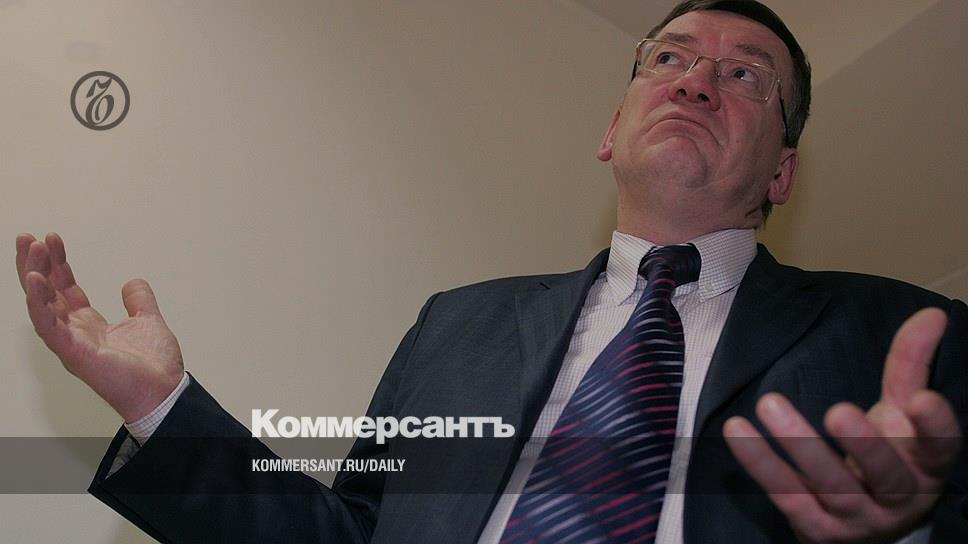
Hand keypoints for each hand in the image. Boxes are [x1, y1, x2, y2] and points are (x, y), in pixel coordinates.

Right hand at [16, 232, 184, 422]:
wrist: (164, 392)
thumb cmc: (154, 368)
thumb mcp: (148, 321)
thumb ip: (138, 301)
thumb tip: (132, 283)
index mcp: (89, 325)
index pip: (65, 288)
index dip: (57, 263)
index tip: (52, 239)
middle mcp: (74, 332)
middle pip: (46, 293)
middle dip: (34, 265)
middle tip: (26, 237)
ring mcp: (71, 343)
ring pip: (42, 304)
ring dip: (33, 275)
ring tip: (28, 248)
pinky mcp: (73, 352)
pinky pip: (48, 325)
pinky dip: (39, 302)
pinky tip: (34, 279)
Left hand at [723, 308, 961, 542]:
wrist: (866, 524)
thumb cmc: (888, 455)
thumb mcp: (901, 411)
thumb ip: (911, 364)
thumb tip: (931, 313)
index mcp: (925, 466)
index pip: (939, 448)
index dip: (934, 427)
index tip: (921, 398)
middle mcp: (897, 498)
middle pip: (885, 476)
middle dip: (863, 446)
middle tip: (838, 411)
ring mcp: (856, 517)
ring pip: (830, 486)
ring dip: (798, 446)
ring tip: (770, 405)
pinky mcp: (815, 527)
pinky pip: (785, 494)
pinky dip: (759, 463)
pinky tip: (737, 431)